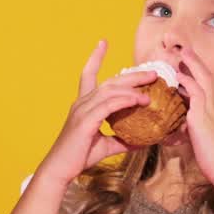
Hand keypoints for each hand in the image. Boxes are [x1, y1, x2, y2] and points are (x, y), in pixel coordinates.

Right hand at [35, 40, 154, 188]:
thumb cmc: (78, 158)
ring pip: (111, 89)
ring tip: (152, 85)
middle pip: (109, 80)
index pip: (87, 75)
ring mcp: (82, 110)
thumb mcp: (106, 147)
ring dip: (133, 85)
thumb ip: (123, 140)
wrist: (60, 170)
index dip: (95, 58)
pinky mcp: (86, 120)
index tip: (103, 42)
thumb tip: (143, 141)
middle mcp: (81, 103)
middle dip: (132, 74)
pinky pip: (109, 104)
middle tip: (152, 71)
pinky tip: (140, 100)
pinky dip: (126, 100)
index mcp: (83, 105)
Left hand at [176, 47, 213, 185]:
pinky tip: (177, 76)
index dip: (199, 74)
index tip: (189, 64)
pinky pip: (196, 95)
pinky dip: (187, 83)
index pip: (209, 87)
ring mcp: (212, 111)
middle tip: (185, 49)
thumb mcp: (203, 142)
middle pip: (208, 77)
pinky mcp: (203, 119)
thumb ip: (193, 132)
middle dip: (196, 62)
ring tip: (181, 53)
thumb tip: (180, 131)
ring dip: (192, 65)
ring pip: (203, 80)